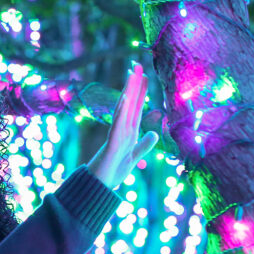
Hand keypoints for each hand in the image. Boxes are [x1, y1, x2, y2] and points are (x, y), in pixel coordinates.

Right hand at [87, 63, 159, 188]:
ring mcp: (116, 135)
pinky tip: (126, 97)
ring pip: (124, 109)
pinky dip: (121, 111)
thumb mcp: (134, 157)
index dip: (141, 92)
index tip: (145, 75)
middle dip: (134, 85)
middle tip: (138, 65)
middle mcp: (122, 130)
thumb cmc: (112, 173)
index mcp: (128, 132)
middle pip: (130, 103)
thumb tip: (154, 134)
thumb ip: (144, 145)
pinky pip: (117, 124)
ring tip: (133, 74)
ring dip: (128, 91)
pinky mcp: (112, 144)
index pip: (136, 108)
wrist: (98, 188)